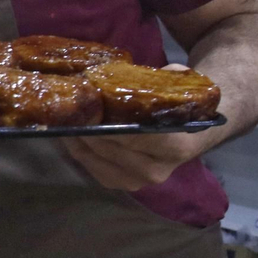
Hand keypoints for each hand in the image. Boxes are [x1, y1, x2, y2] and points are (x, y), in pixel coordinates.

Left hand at [64, 63, 225, 190]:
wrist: (191, 137)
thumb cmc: (178, 108)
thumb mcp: (176, 88)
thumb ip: (161, 80)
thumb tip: (131, 73)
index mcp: (175, 147)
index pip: (136, 137)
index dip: (109, 126)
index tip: (89, 111)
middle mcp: (157, 170)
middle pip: (110, 151)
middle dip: (88, 131)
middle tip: (71, 113)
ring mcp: (139, 182)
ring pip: (97, 163)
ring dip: (78, 143)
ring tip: (66, 122)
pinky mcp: (124, 185)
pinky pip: (94, 170)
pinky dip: (80, 153)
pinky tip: (71, 136)